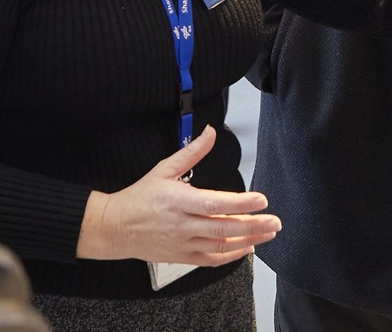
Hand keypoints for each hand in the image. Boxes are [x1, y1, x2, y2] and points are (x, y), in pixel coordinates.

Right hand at [77, 126, 280, 264]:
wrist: (116, 228)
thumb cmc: (141, 198)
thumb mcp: (164, 169)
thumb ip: (191, 153)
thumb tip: (210, 133)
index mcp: (178, 200)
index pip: (215, 203)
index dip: (240, 203)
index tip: (261, 200)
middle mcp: (182, 224)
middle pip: (223, 228)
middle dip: (253, 225)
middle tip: (275, 221)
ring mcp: (183, 243)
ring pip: (221, 246)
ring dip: (248, 241)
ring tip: (268, 234)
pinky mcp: (182, 257)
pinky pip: (212, 260)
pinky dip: (231, 256)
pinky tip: (247, 247)